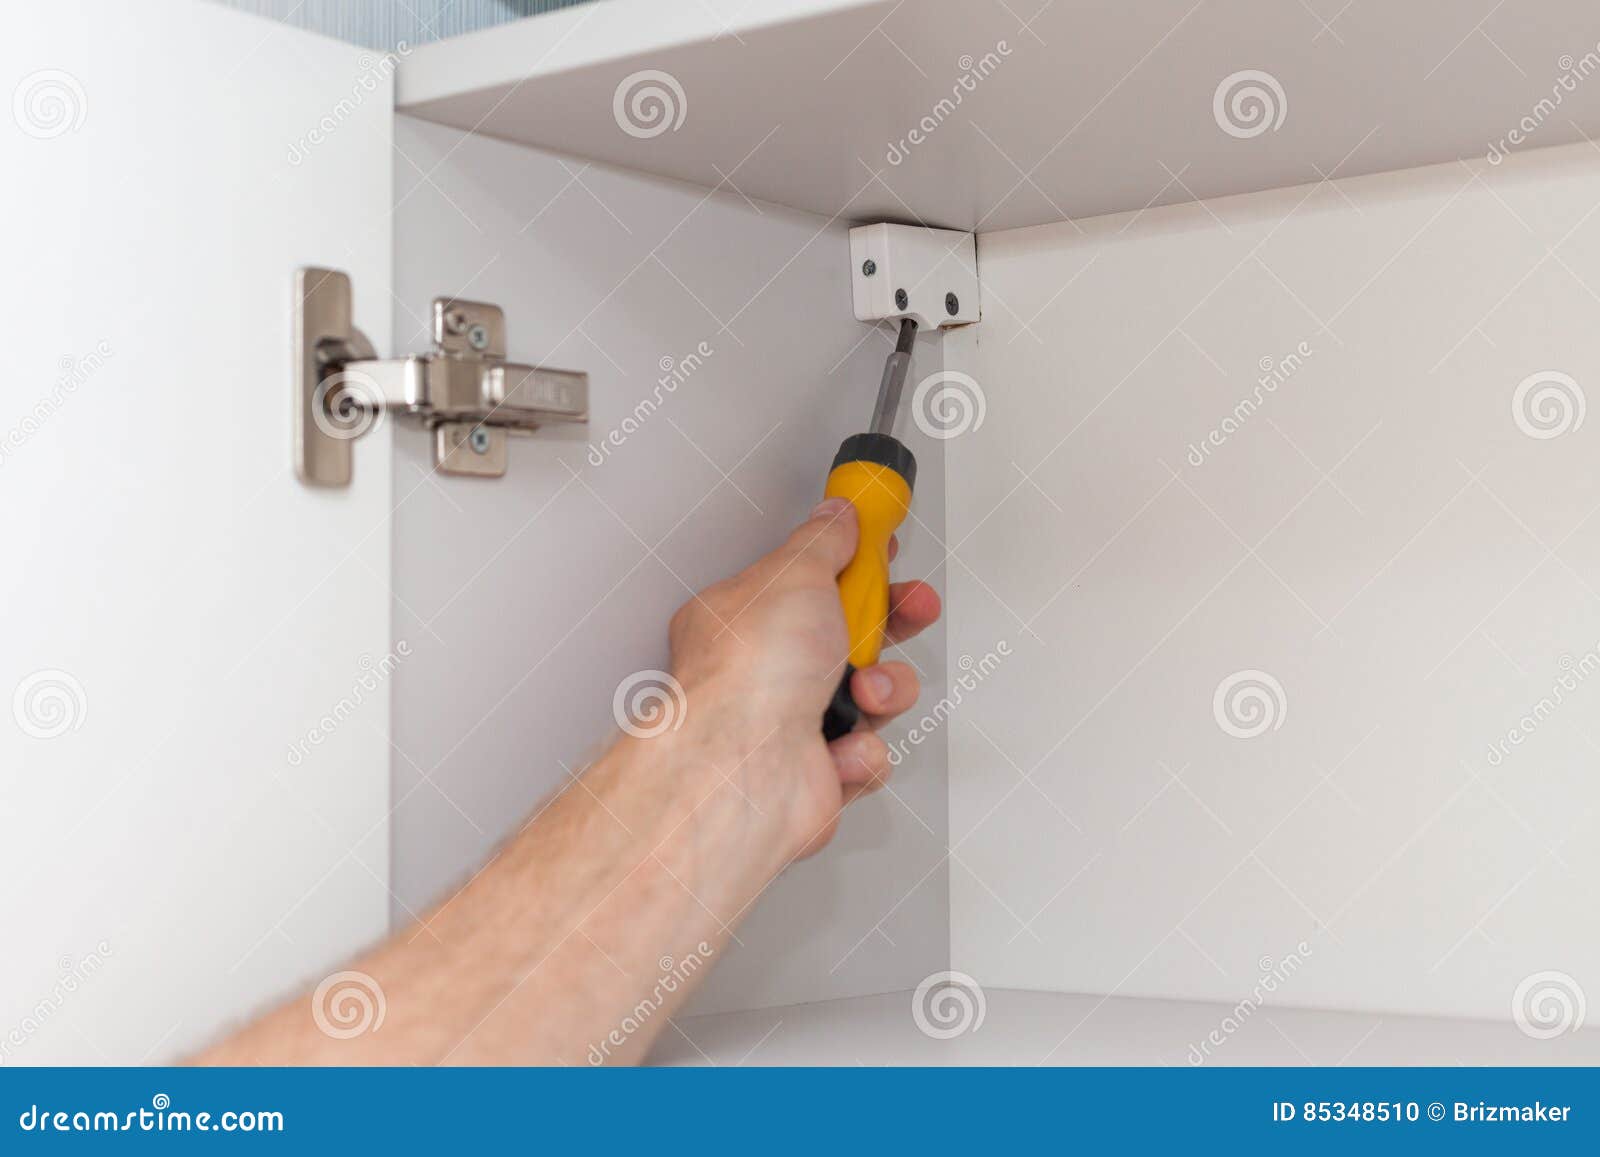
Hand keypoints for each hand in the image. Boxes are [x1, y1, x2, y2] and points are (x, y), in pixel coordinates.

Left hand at [664, 496, 940, 858]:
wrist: (745, 769)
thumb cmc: (749, 676)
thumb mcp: (795, 576)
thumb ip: (823, 542)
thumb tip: (837, 516)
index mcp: (746, 617)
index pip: (808, 579)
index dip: (853, 561)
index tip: (884, 548)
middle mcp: (764, 671)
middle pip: (848, 635)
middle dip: (889, 624)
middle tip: (910, 609)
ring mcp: (789, 723)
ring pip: (870, 696)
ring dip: (882, 691)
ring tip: (863, 691)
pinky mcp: (815, 772)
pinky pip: (868, 752)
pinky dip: (863, 750)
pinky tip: (840, 746)